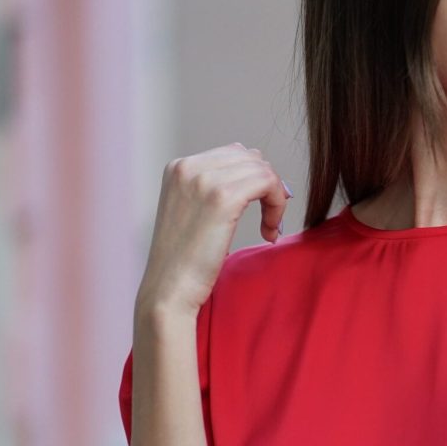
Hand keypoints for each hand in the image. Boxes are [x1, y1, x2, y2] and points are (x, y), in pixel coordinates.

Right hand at [135, 143, 292, 319]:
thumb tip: (254, 162)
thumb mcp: (193, 212)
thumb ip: (215, 186)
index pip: (234, 153)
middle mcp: (188, 167)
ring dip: (275, 198)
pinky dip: (277, 205)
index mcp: (179, 168)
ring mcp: (203, 180)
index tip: (262, 209)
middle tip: (271, 220)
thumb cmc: (184, 262)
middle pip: (250, 157)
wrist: (168, 291)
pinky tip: (270, 232)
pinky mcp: (222, 198)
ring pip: (262, 169)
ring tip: (269, 228)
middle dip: (267, 186)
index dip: (255, 179)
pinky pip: (268, 183)